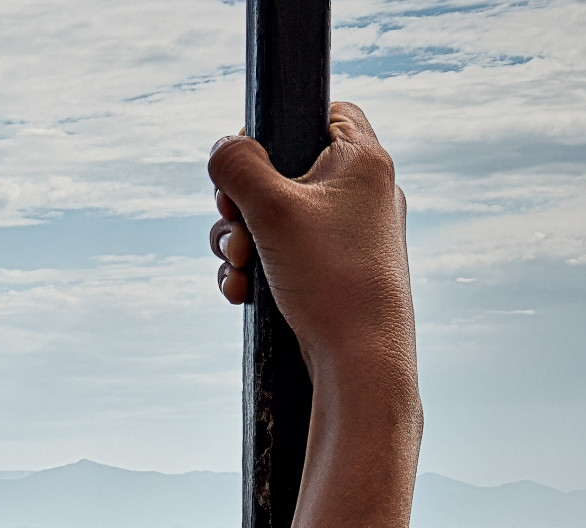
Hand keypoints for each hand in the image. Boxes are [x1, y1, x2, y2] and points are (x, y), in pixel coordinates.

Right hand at [208, 103, 415, 415]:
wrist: (360, 359)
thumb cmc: (331, 278)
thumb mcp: (272, 209)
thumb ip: (238, 166)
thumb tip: (221, 148)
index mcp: (363, 161)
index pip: (325, 110)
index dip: (278, 128)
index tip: (250, 162)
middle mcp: (361, 193)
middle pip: (282, 170)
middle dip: (241, 203)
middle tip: (234, 223)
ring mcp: (348, 235)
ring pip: (273, 218)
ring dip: (240, 242)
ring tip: (239, 268)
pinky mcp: (332, 271)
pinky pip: (282, 255)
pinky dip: (256, 270)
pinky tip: (242, 294)